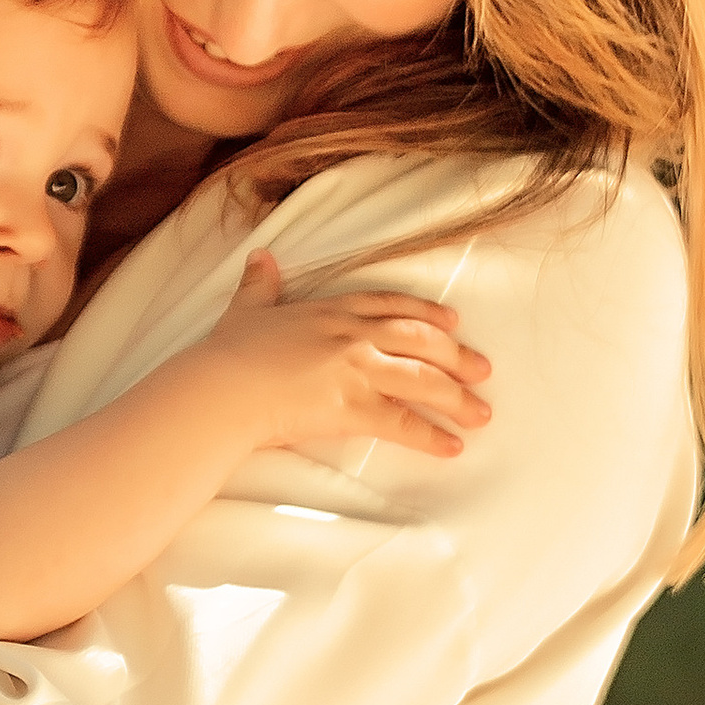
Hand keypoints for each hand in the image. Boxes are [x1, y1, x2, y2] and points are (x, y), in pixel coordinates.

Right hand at [198, 250, 491, 462]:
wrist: (222, 389)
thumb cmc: (228, 354)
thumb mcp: (246, 310)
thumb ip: (259, 284)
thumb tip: (260, 257)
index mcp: (332, 311)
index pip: (391, 306)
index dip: (426, 314)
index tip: (453, 322)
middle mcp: (353, 336)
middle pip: (421, 342)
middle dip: (457, 356)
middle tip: (483, 370)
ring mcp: (356, 370)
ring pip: (423, 380)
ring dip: (457, 398)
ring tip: (482, 414)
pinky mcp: (353, 407)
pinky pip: (403, 423)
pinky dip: (432, 436)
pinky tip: (453, 446)